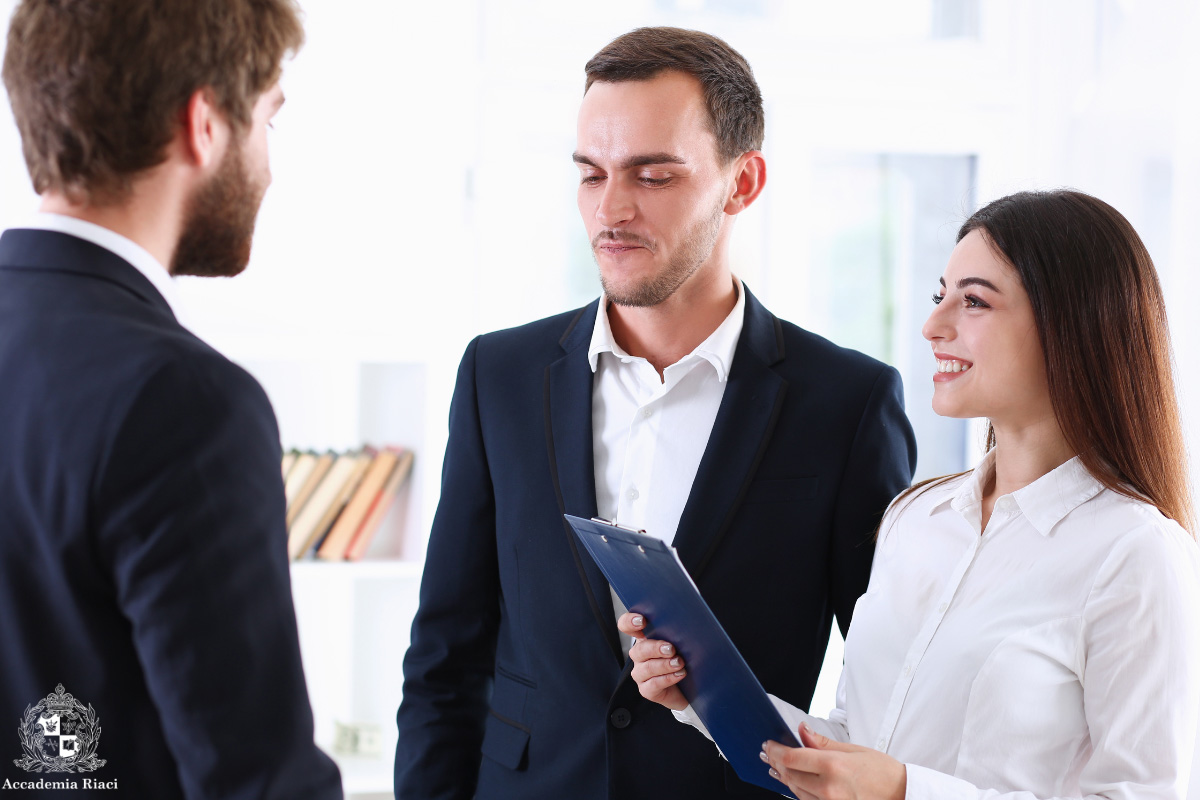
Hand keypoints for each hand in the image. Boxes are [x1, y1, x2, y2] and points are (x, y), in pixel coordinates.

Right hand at [617, 611, 687, 710]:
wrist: (689, 688)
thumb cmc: (685, 661)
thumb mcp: (681, 644)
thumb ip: (677, 634)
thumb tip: (686, 624)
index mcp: (644, 639)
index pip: (626, 626)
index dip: (629, 622)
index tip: (642, 621)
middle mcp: (639, 656)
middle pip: (639, 649)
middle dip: (655, 648)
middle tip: (671, 649)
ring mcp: (641, 674)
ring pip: (647, 668)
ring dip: (664, 665)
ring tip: (679, 663)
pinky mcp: (646, 690)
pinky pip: (653, 684)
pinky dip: (668, 678)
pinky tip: (680, 675)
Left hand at [761, 724, 905, 799]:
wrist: (902, 794)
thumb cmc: (881, 771)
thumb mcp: (853, 750)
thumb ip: (822, 743)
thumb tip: (801, 730)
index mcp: (834, 766)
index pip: (792, 758)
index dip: (776, 750)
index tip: (769, 745)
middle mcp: (829, 789)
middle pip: (791, 775)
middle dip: (777, 763)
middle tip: (768, 754)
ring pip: (796, 791)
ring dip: (784, 778)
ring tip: (776, 767)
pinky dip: (798, 792)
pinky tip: (794, 783)